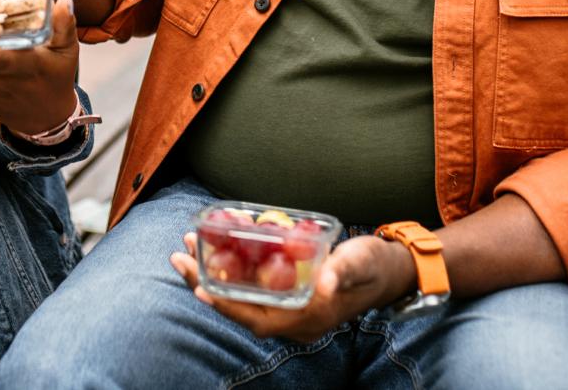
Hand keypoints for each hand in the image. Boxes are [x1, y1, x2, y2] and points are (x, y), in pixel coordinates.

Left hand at [169, 234, 415, 342]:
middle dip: (207, 284)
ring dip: (213, 275)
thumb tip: (327, 279)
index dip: (227, 306)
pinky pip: (251, 289)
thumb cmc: (373, 266)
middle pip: (241, 308)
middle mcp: (294, 321)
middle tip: (179, 255)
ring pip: (242, 298)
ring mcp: (290, 310)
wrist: (388, 272)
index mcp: (308, 318)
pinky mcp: (288, 296)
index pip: (258, 319)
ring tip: (187, 247)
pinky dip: (230, 272)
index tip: (199, 288)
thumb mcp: (361, 262)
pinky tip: (214, 250)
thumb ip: (344, 270)